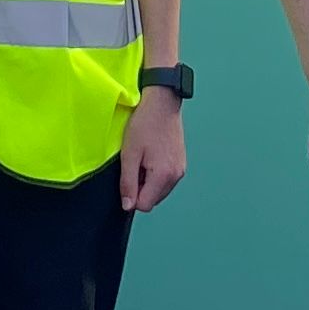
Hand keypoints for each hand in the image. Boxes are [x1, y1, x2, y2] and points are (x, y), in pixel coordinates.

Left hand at [120, 87, 187, 215]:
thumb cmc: (144, 125)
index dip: (131, 195)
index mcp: (163, 176)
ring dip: (148, 181)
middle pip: (153, 199)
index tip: (128, 176)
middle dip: (140, 188)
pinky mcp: (181, 163)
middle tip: (135, 164)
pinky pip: (165, 179)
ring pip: (159, 190)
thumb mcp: (129, 154)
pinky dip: (156, 174)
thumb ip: (128, 183)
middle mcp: (176, 176)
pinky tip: (151, 156)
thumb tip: (128, 206)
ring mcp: (181, 169)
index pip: (145, 205)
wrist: (162, 103)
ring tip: (143, 158)